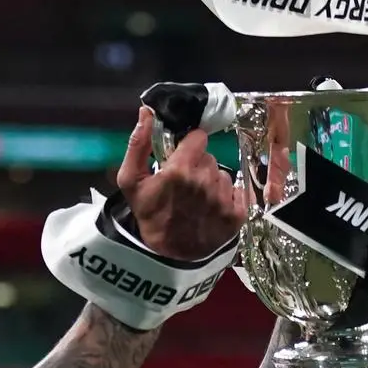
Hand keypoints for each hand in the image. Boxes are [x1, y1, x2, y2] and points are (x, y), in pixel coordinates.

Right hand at [116, 107, 245, 260]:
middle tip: (184, 185)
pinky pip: (237, 191)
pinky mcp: (237, 214)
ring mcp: (222, 198)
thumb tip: (146, 112)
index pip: (198, 138)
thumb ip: (137, 144)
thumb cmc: (149, 216)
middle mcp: (205, 181)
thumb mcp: (131, 181)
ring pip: (222, 174)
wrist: (168, 255)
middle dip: (198, 166)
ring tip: (197, 199)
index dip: (189, 146)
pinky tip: (211, 208)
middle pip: (209, 157)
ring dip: (211, 182)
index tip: (181, 158)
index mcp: (180, 170)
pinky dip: (227, 197)